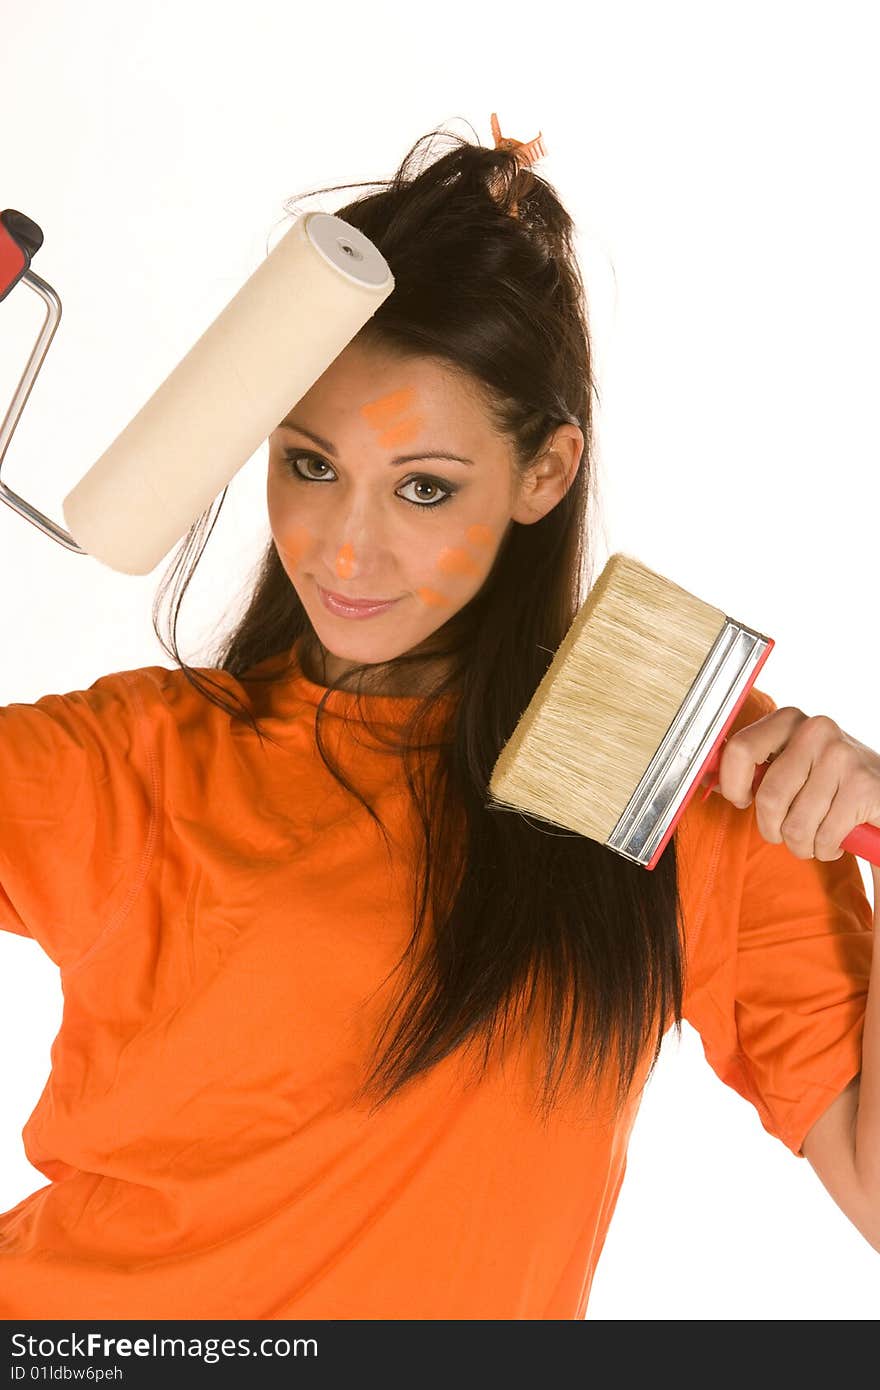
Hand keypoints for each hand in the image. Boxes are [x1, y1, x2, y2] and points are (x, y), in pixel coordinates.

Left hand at [708, 708, 879, 898]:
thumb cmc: (827, 783)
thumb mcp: (789, 764)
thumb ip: (754, 767)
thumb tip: (709, 778)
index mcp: (789, 720)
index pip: (740, 749)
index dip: (733, 785)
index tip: (740, 800)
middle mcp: (815, 730)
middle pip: (768, 797)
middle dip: (773, 829)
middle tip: (784, 832)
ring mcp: (842, 756)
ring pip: (796, 823)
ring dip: (802, 844)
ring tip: (814, 836)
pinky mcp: (863, 786)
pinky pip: (824, 836)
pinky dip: (826, 848)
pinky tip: (836, 837)